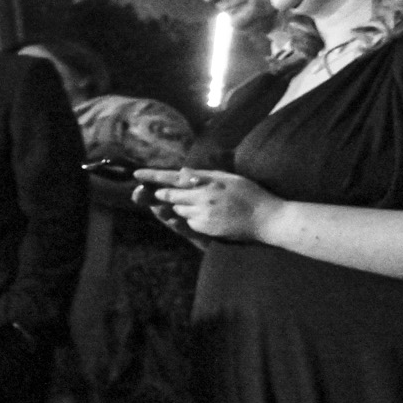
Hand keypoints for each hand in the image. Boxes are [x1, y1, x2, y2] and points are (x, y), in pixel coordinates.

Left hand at [135, 166, 279, 242]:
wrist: (267, 219)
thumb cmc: (250, 194)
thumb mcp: (228, 178)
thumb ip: (202, 176)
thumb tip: (181, 173)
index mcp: (206, 184)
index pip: (172, 179)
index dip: (153, 177)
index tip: (136, 174)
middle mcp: (201, 200)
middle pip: (171, 197)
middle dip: (168, 195)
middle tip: (182, 193)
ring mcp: (202, 216)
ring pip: (180, 210)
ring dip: (185, 206)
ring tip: (210, 205)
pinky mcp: (205, 229)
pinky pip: (190, 222)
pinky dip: (194, 218)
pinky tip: (214, 216)